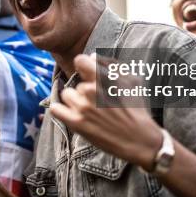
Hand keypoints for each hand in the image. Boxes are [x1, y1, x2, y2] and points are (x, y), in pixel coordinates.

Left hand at [49, 54, 162, 171]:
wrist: (139, 140)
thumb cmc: (137, 109)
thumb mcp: (131, 81)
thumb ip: (111, 65)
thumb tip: (91, 56)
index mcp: (105, 78)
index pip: (80, 61)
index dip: (83, 67)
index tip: (87, 75)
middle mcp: (92, 90)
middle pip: (77, 84)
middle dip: (85, 92)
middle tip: (98, 103)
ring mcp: (83, 107)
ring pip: (67, 95)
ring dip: (75, 102)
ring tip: (89, 112)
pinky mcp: (76, 123)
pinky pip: (56, 109)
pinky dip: (61, 111)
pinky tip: (72, 115)